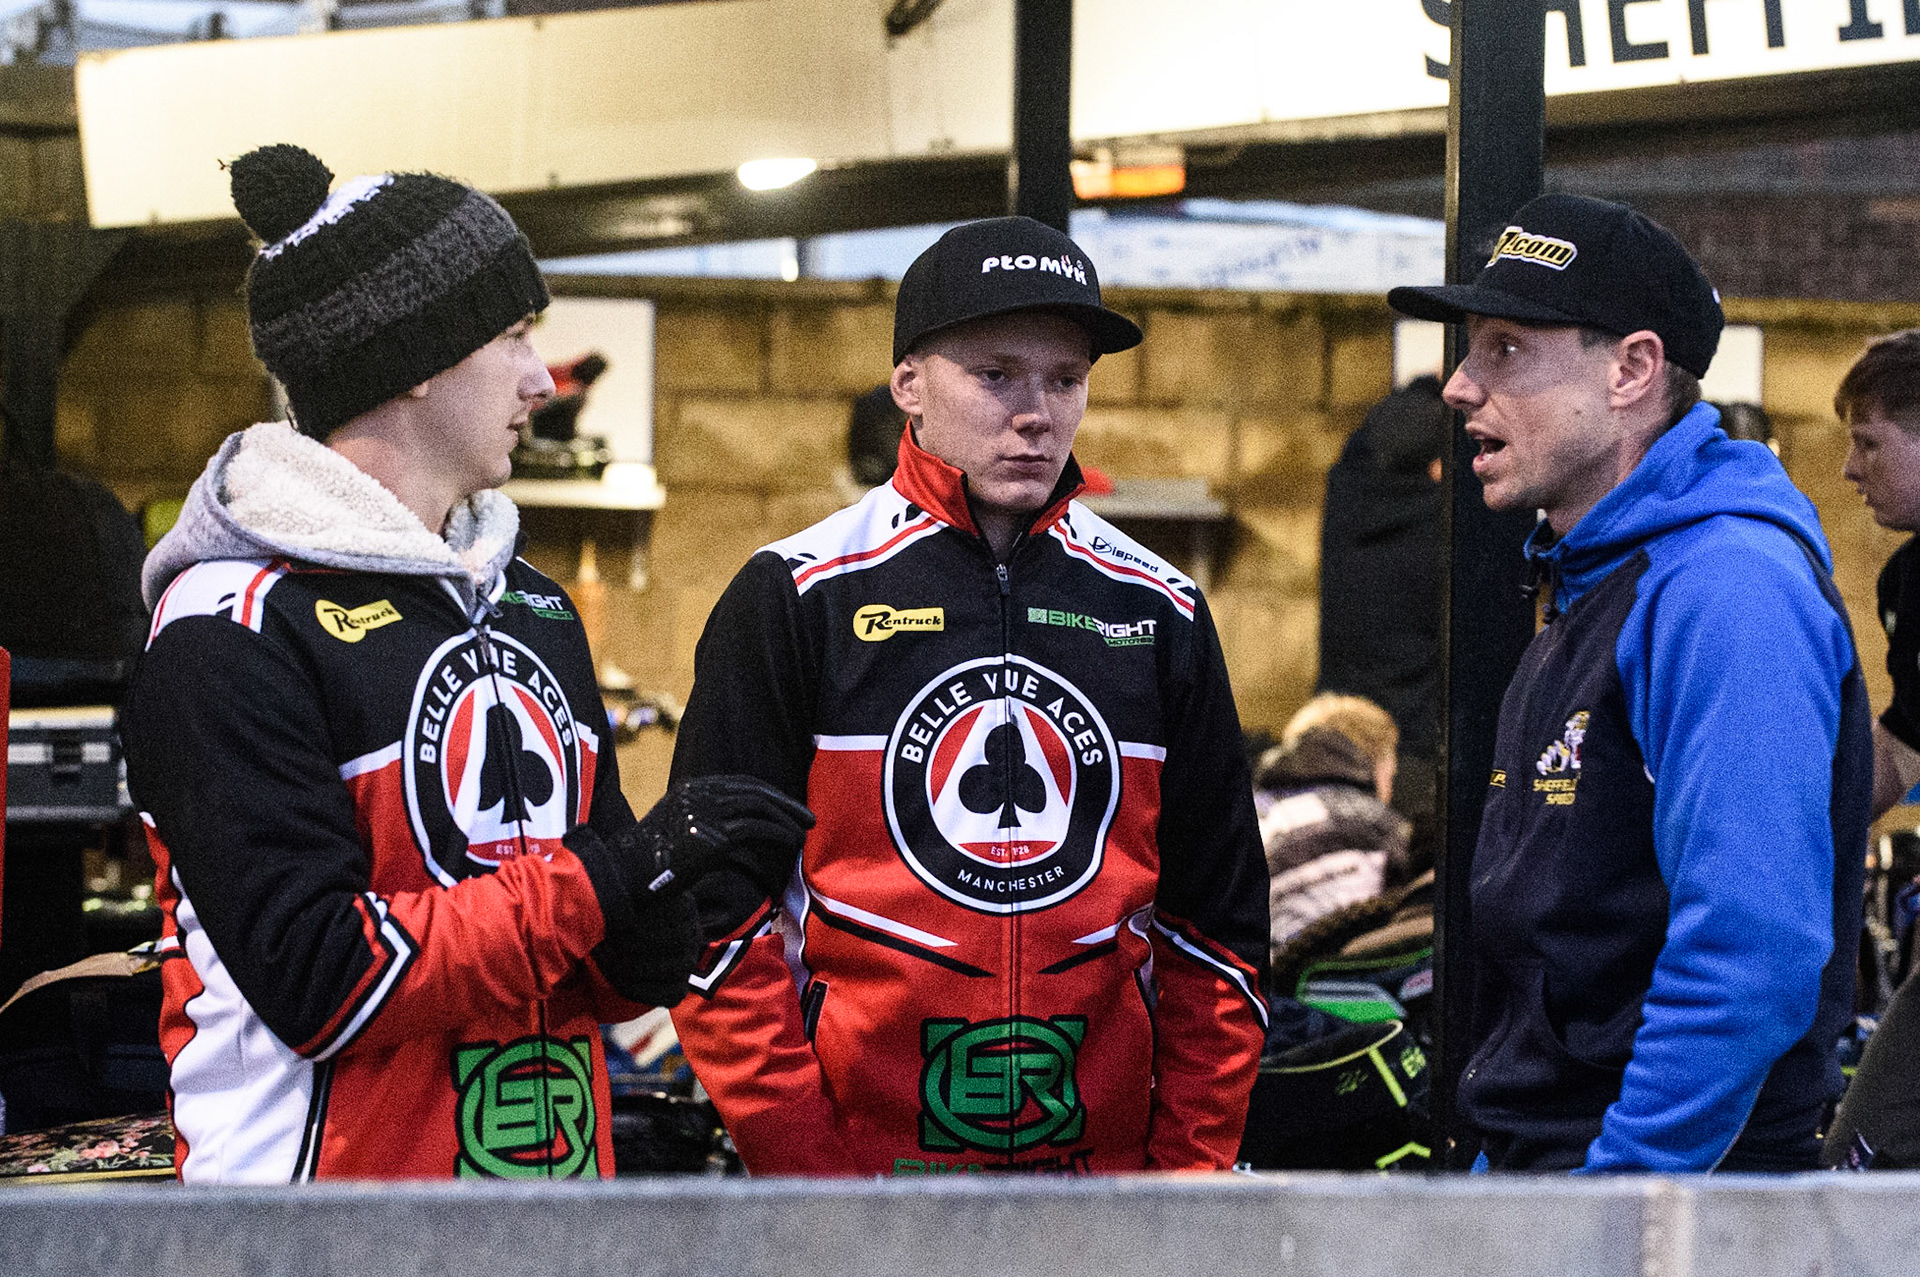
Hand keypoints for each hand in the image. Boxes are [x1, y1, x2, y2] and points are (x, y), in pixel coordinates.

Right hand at [562, 776, 813, 1006]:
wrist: (625, 879)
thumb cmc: (649, 865)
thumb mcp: (676, 832)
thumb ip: (702, 823)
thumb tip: (734, 831)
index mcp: (690, 789)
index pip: (740, 784)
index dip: (769, 794)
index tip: (787, 807)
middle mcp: (698, 794)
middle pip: (754, 790)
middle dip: (785, 803)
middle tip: (808, 818)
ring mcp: (704, 812)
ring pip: (759, 806)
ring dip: (787, 818)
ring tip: (804, 832)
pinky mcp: (712, 835)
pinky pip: (756, 828)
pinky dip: (778, 833)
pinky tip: (791, 841)